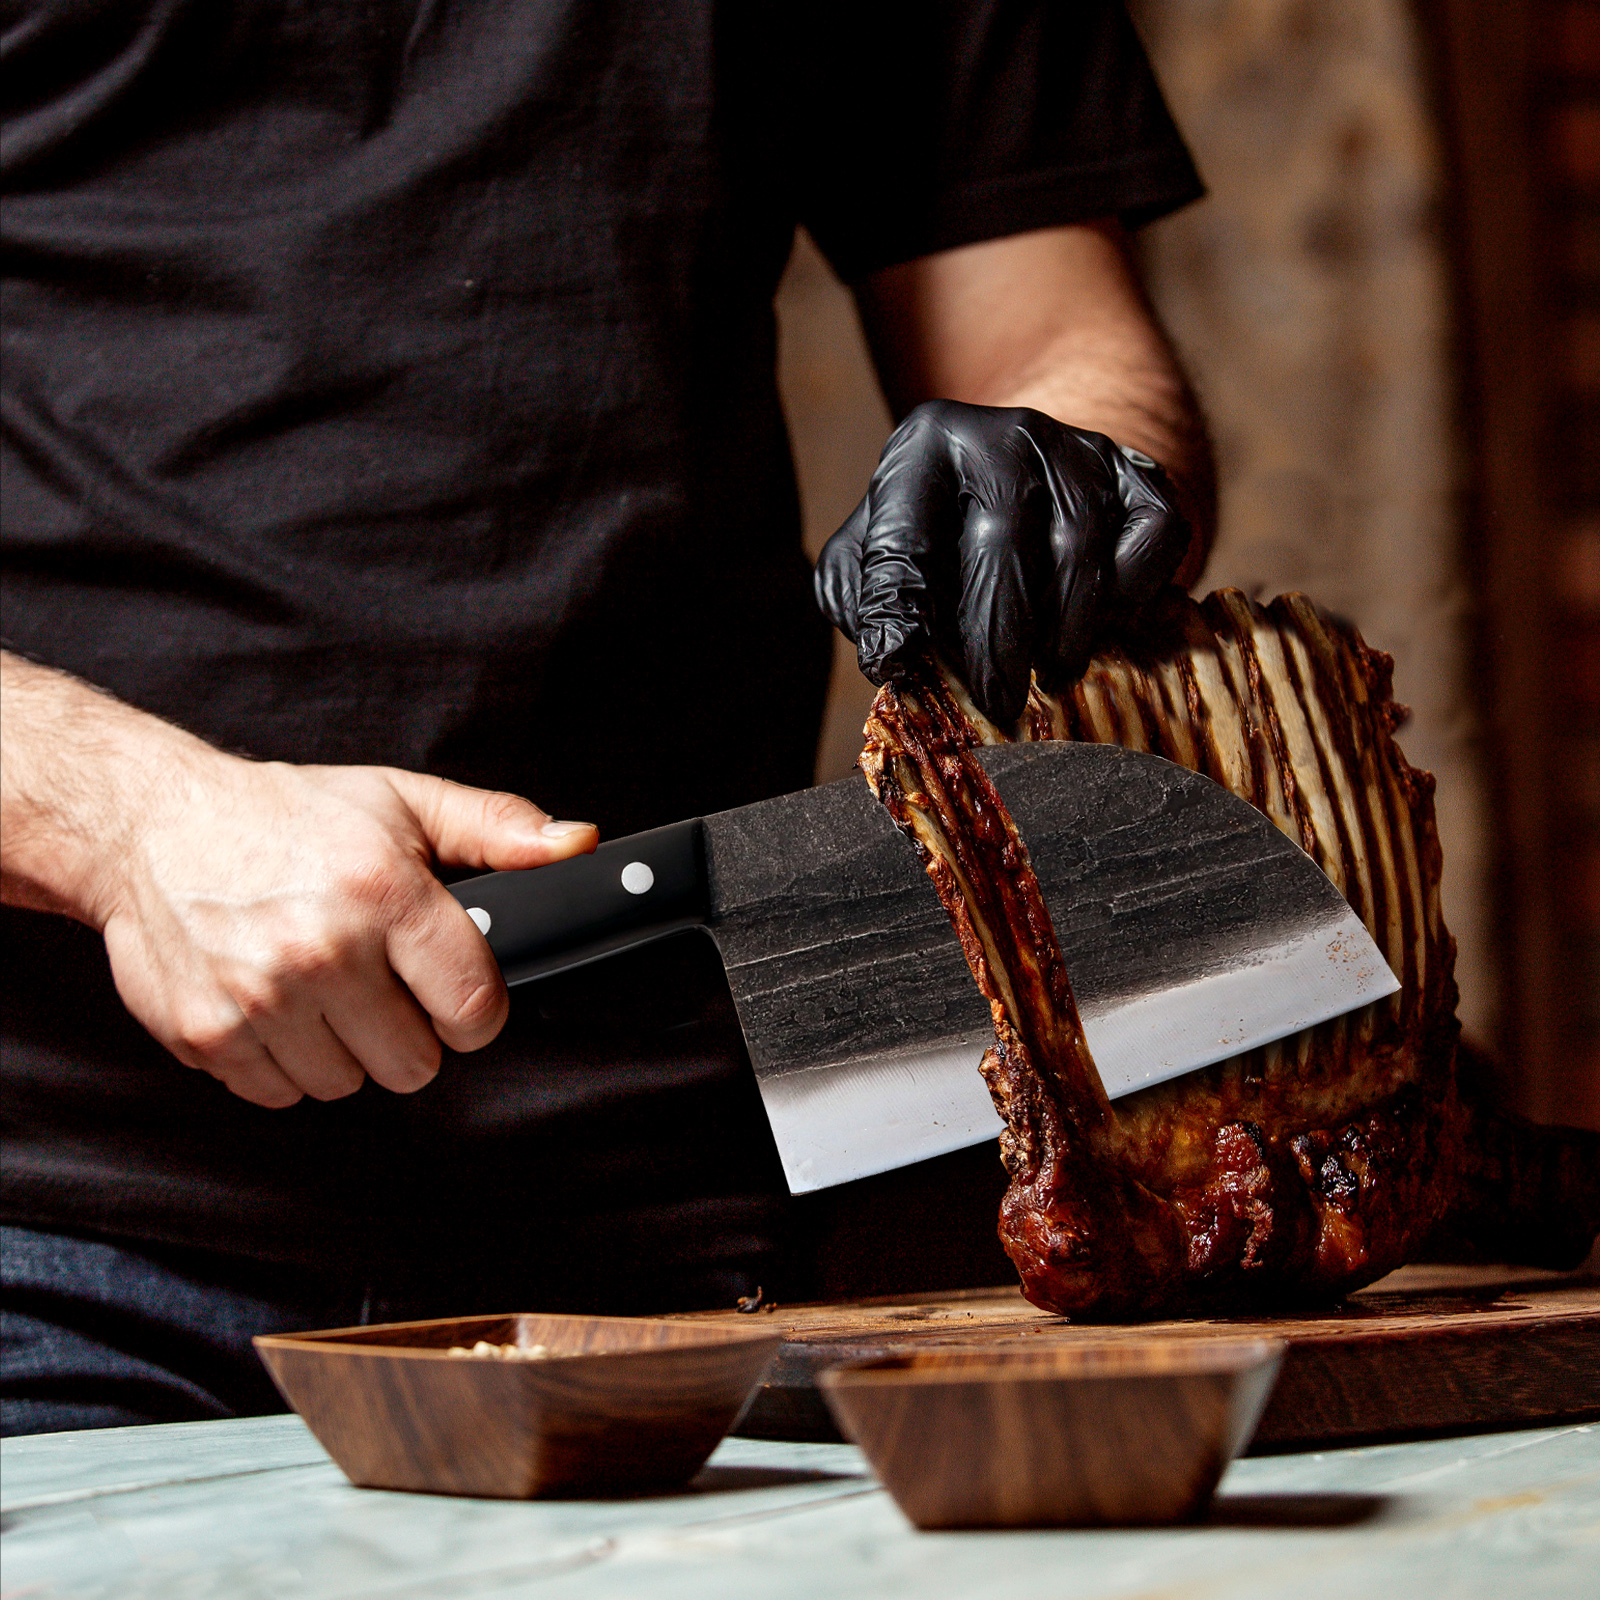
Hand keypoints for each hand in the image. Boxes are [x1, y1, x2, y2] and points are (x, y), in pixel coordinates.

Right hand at [0, 654, 595, 1107]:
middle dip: (410, 1030)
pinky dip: (285, 1062)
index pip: (475, 1010)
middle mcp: (321, 950)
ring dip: (345, 1049)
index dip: (477, 1010)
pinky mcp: (206, 1035)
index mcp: (384, 893)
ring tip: (323, 986)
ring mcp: (258, 999)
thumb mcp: (403, 802)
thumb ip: (500, 829)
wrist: (150, 823)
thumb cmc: (287, 815)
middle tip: (380, 981)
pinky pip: (281, 1096)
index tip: (457, 991)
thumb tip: (577, 846)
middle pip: (416, 1065)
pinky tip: (277, 1004)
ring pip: (348, 1086)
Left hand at [814, 400, 1191, 724]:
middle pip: (1002, 542)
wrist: (1031, 473)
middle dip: (997, 639)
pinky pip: (1154, 536)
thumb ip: (865, 597)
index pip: (904, 538)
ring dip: (1066, 629)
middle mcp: (1003, 435)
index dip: (898, 610)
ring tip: (1050, 674)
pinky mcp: (1140, 472)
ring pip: (1080, 548)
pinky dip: (1132, 593)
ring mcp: (1078, 449)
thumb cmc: (941, 533)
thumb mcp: (876, 550)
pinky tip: (1104, 624)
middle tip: (997, 703)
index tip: (896, 664)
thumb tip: (893, 655)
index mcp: (924, 447)